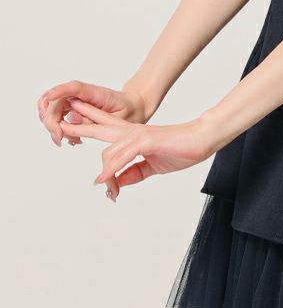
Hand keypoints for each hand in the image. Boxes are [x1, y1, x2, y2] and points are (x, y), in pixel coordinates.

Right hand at [37, 81, 154, 147]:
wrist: (133, 108)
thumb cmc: (129, 110)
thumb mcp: (120, 118)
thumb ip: (97, 119)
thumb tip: (72, 120)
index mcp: (95, 93)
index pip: (73, 87)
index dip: (59, 91)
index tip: (49, 98)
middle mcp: (81, 95)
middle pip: (55, 101)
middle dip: (51, 121)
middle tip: (60, 139)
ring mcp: (75, 101)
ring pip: (51, 109)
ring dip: (53, 126)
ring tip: (69, 141)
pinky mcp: (72, 109)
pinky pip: (57, 116)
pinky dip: (59, 129)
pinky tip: (73, 140)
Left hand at [59, 99, 213, 201]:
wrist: (201, 140)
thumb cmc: (180, 149)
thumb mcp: (151, 166)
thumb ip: (131, 174)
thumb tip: (113, 185)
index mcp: (132, 135)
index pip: (105, 127)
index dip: (88, 124)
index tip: (72, 125)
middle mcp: (131, 132)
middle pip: (98, 126)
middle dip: (78, 125)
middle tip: (57, 121)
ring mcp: (138, 135)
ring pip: (108, 151)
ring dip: (103, 171)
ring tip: (101, 186)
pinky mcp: (146, 140)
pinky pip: (122, 156)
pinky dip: (110, 170)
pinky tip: (104, 180)